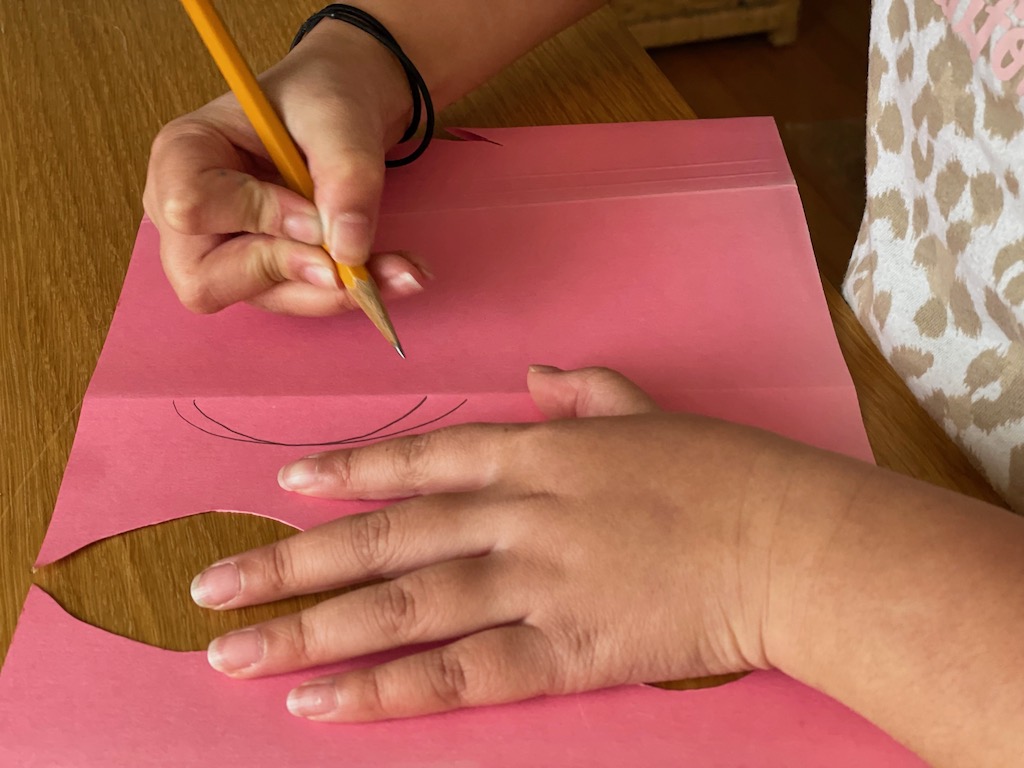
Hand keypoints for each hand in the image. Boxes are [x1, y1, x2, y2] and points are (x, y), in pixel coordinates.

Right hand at [143, 21, 428, 315]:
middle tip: (355, 265)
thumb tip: (347, 250)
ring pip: (267, 299)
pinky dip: (352, 291)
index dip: (257, 218)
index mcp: (183, 155)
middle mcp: (190, 216)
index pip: (192, 209)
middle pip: (208, 280)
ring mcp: (225, 252)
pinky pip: (303, 298)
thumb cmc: (324, 96)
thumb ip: (344, 175)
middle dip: (292, 275)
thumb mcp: (339, 116)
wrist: (346, 114)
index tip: (314, 210)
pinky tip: (397, 274)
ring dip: (338, 292)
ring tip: (401, 269)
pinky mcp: (266, 275)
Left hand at [190, 366, 830, 720]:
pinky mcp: (564, 650)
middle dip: (290, 562)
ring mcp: (535, 582)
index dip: (348, 472)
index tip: (284, 487)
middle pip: (384, 539)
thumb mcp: (650, 411)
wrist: (791, 541)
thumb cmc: (727, 473)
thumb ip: (583, 391)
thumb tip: (535, 375)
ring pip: (402, 607)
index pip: (420, 459)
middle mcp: (518, 513)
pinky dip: (386, 690)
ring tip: (233, 652)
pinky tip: (322, 704)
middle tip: (211, 587)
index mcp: (538, 452)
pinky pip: (458, 673)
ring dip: (310, 628)